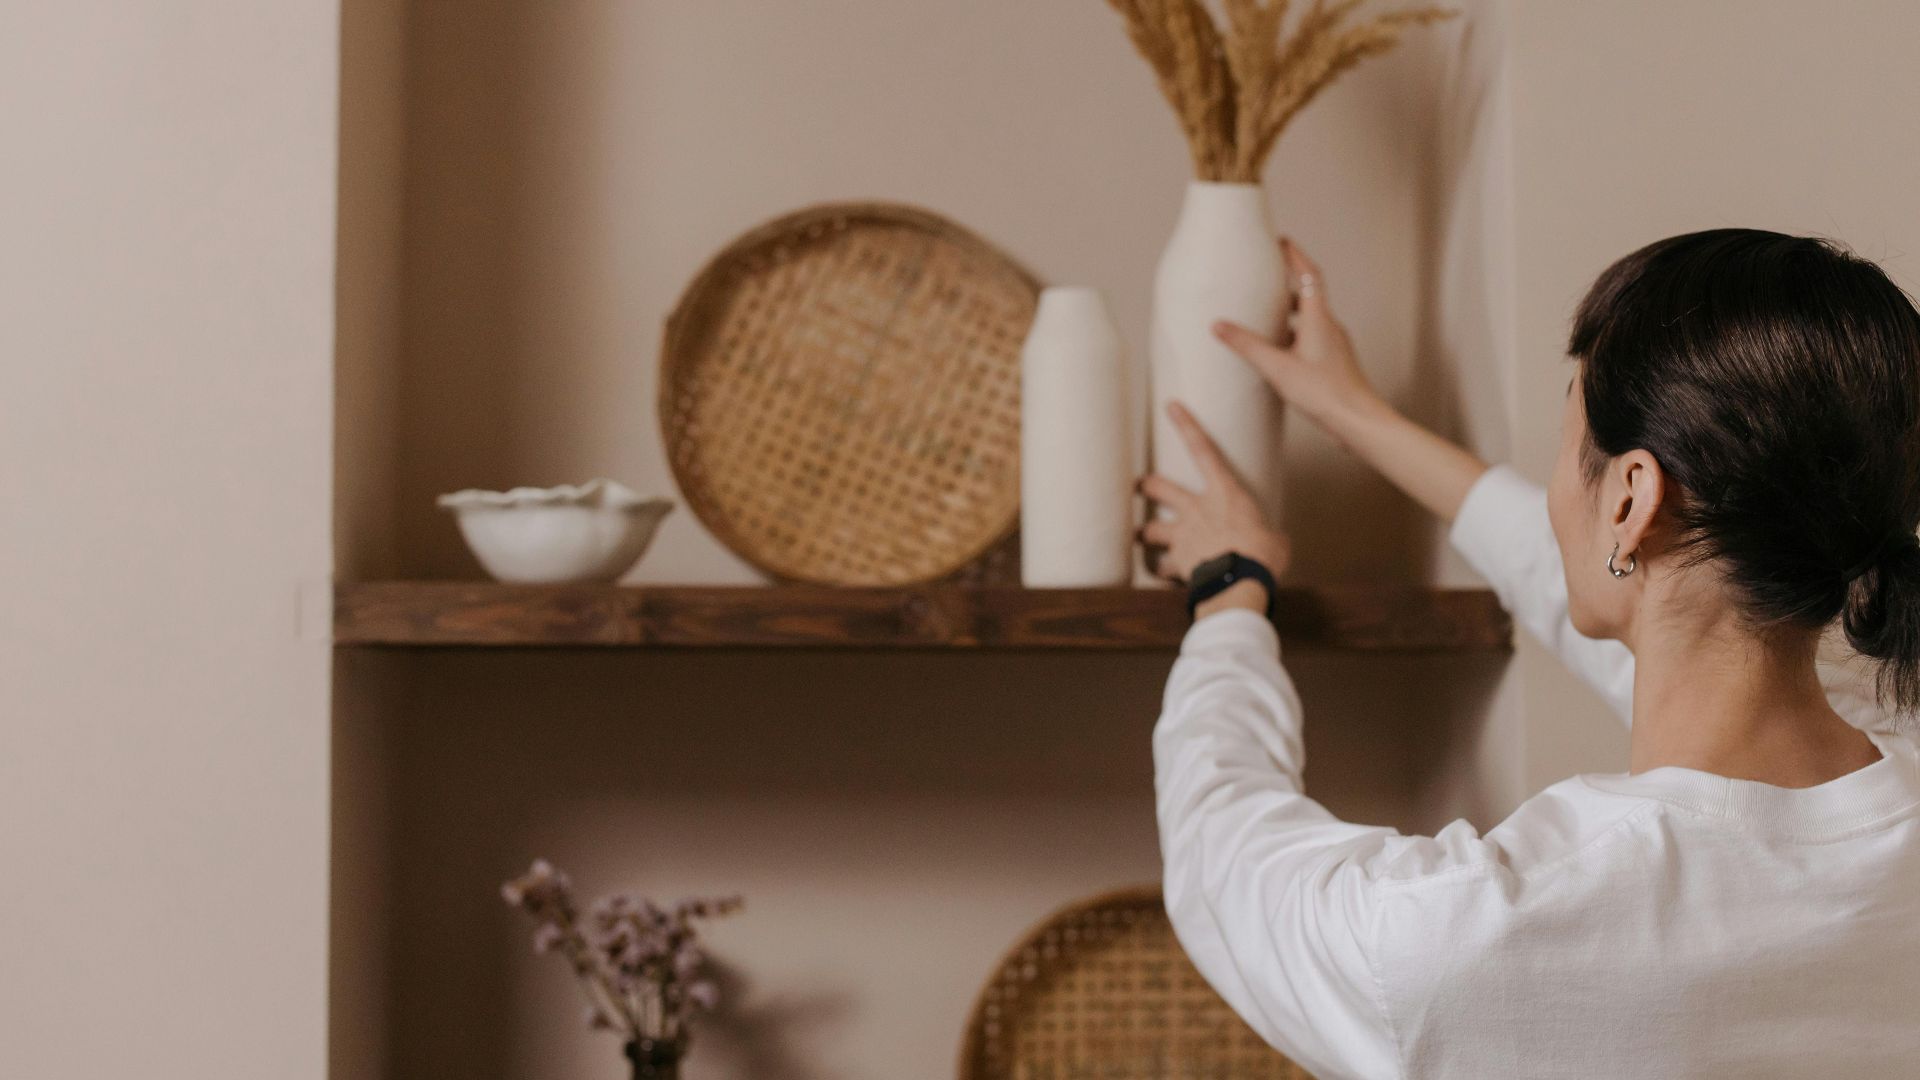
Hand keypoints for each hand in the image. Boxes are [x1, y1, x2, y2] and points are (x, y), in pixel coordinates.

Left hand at [1138, 402, 1290, 588]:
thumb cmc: (1264, 557)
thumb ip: (1265, 534)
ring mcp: (1182, 535)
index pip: (1204, 450)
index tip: (1171, 406)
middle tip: (1139, 486)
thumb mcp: (1274, 539)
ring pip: (1149, 528)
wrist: (1241, 583)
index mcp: (1225, 494)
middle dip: (1146, 485)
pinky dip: (1161, 570)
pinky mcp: (1176, 561)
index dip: (1187, 425)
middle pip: (1159, 487)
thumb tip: (1269, 542)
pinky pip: (1161, 566)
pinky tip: (1163, 575)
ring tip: (1140, 537)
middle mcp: (1197, 509)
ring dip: (1144, 533)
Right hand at [1211, 238, 1386, 434]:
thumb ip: (1247, 346)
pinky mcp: (1334, 362)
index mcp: (1319, 319)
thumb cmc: (1323, 394)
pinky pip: (1312, 337)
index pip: (1308, 274)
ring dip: (1289, 310)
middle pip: (1308, 293)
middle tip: (1265, 274)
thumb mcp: (1277, 368)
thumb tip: (1218, 325)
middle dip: (1287, 280)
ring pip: (1310, 317)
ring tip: (1266, 313)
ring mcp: (1334, 345)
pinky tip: (1279, 351)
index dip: (1294, 255)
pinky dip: (1294, 333)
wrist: (1358, 421)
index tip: (1280, 240)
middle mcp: (1330, 326)